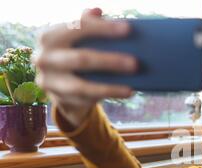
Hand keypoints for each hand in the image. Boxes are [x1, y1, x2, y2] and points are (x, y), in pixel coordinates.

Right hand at [34, 8, 136, 126]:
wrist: (58, 83)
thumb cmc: (72, 52)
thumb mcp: (75, 37)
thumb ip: (86, 23)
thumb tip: (97, 11)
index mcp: (50, 37)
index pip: (78, 28)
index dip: (104, 28)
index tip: (128, 29)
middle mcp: (44, 58)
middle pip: (81, 59)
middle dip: (110, 61)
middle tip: (135, 63)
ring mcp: (49, 81)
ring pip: (82, 87)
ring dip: (109, 88)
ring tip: (130, 89)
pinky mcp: (59, 99)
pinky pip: (85, 100)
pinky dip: (106, 97)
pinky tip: (124, 93)